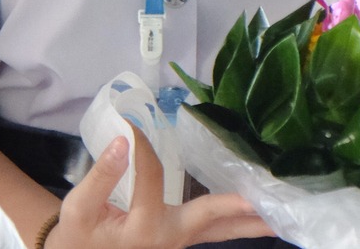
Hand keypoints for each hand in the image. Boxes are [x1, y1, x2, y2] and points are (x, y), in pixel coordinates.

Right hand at [49, 130, 272, 247]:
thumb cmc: (79, 235)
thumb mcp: (80, 207)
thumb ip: (101, 175)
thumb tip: (124, 142)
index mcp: (143, 227)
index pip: (150, 175)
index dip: (140, 145)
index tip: (129, 123)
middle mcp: (168, 238)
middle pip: (210, 221)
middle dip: (239, 209)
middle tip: (268, 200)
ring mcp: (177, 243)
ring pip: (219, 233)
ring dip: (249, 224)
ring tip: (280, 216)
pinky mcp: (179, 241)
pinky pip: (213, 233)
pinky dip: (233, 223)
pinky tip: (252, 216)